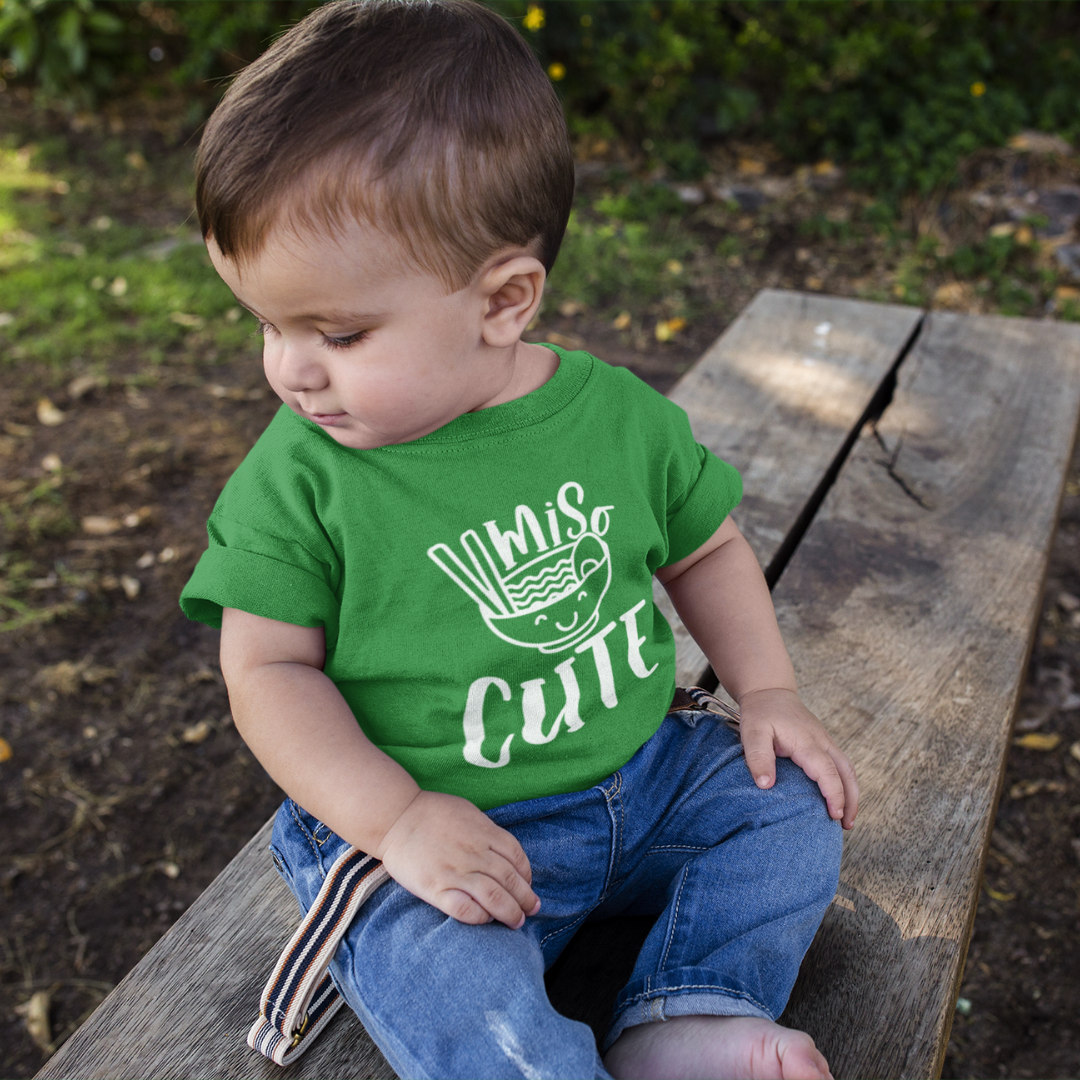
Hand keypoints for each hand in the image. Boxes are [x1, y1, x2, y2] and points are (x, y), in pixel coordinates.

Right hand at [376, 790, 541, 927]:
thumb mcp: (468, 812)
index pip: (517, 857)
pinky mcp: (436, 888)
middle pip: (510, 880)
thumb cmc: (431, 812)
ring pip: (494, 897)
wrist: (396, 817)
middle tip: (531, 909)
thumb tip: (504, 850)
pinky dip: (480, 917)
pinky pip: (465, 909)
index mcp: (484, 833)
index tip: (527, 885)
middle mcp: (475, 854)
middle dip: (525, 898)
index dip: (526, 875)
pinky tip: (485, 919)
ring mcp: (456, 872)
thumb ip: (487, 831)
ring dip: (510, 912)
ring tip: (516, 921)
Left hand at [737, 688, 858, 829]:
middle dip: (851, 800)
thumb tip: (766, 785)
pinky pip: (841, 764)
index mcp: (807, 742)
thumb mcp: (752, 732)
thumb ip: (758, 757)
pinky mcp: (823, 743)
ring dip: (852, 793)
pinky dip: (845, 783)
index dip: (834, 794)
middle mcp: (822, 742)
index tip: (834, 815)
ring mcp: (825, 741)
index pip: (827, 772)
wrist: (769, 692)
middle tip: (846, 825)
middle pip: (846, 773)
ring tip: (846, 819)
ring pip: (848, 769)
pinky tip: (839, 797)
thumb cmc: (760, 713)